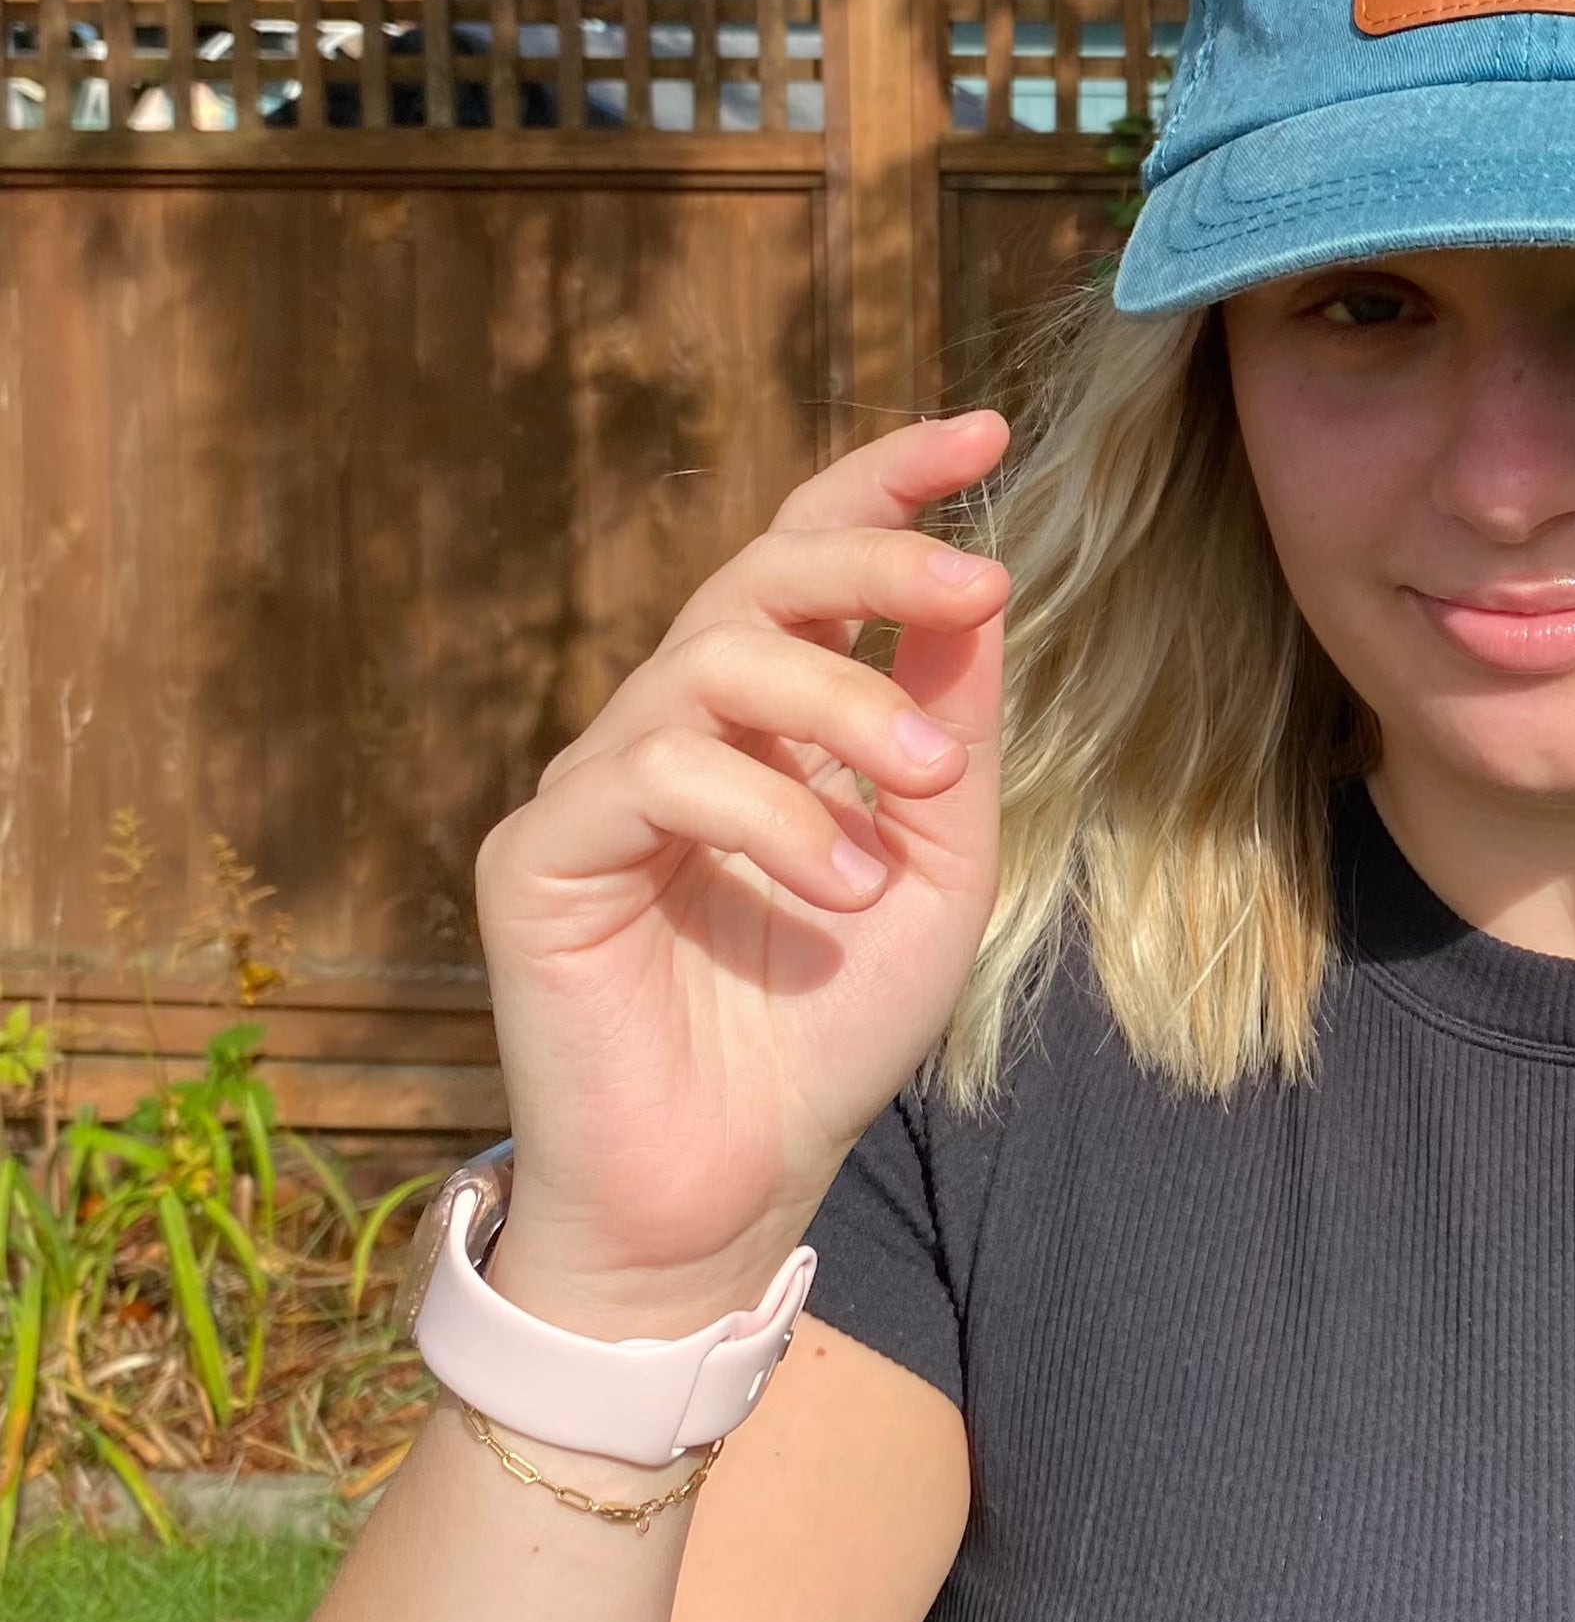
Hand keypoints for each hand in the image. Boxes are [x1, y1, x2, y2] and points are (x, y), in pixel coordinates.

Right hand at [471, 414, 1013, 1331]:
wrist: (737, 1187)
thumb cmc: (831, 1032)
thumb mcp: (939, 869)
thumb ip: (953, 732)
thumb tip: (980, 592)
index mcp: (768, 723)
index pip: (807, 559)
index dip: (886, 485)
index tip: (985, 435)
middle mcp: (676, 729)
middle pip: (760, 576)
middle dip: (877, 562)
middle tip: (980, 588)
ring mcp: (601, 786)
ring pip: (711, 663)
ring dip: (843, 707)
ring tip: (925, 796)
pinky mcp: (542, 858)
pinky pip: (652, 775)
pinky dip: (768, 813)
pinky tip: (839, 891)